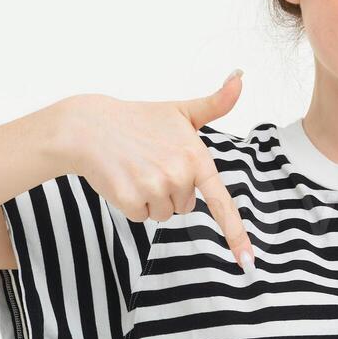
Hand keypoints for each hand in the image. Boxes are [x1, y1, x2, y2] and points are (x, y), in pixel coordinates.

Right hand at [55, 70, 254, 270]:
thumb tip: (241, 76)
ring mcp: (154, 188)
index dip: (236, 234)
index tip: (248, 262)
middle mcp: (179, 174)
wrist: (89, 126)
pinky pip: (141, 217)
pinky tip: (123, 178)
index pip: (221, 202)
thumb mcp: (180, 110)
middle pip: (185, 206)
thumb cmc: (138, 120)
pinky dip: (132, 203)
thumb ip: (215, 103)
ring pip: (163, 214)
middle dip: (170, 190)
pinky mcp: (130, 199)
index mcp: (196, 156)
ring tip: (136, 169)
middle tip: (151, 163)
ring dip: (151, 198)